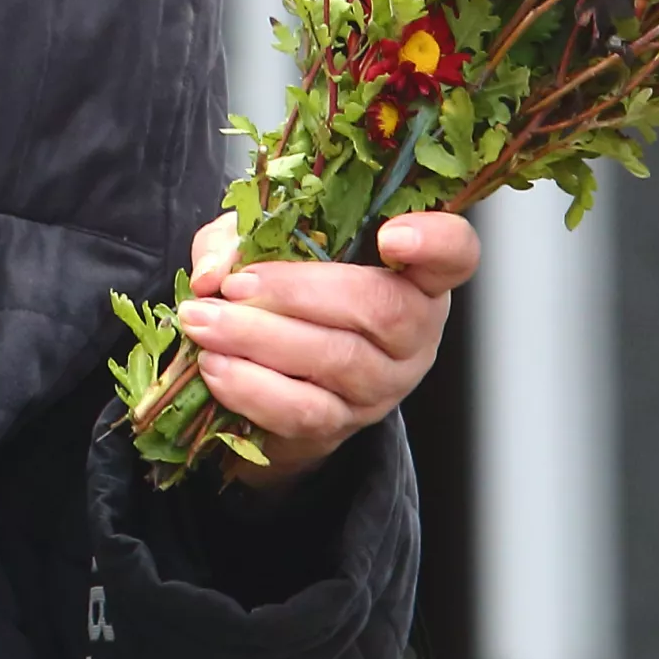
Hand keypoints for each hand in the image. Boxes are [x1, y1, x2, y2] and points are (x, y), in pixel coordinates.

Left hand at [176, 209, 481, 489]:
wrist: (271, 380)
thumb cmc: (282, 294)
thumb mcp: (261, 246)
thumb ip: (238, 240)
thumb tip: (216, 270)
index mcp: (413, 273)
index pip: (455, 253)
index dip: (434, 241)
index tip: (391, 234)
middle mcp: (414, 331)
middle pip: (382, 308)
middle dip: (298, 293)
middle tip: (234, 286)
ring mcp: (386, 384)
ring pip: (338, 359)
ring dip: (260, 338)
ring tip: (203, 323)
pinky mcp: (345, 424)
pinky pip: (304, 410)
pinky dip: (252, 386)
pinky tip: (215, 365)